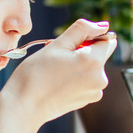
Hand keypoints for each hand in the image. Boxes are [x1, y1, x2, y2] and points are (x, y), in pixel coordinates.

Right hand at [0, 19, 116, 128]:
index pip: (108, 40)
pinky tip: (57, 80)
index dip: (91, 36)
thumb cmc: (35, 75)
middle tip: (58, 56)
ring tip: (55, 69)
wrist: (24, 106)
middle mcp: (100, 79)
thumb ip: (82, 30)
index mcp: (94, 62)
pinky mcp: (86, 100)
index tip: (72, 43)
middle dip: (82, 50)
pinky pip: (86, 81)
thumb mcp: (57, 45)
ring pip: (91, 68)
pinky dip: (75, 77)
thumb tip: (102, 25)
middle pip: (99, 54)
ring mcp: (94, 92)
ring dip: (77, 64)